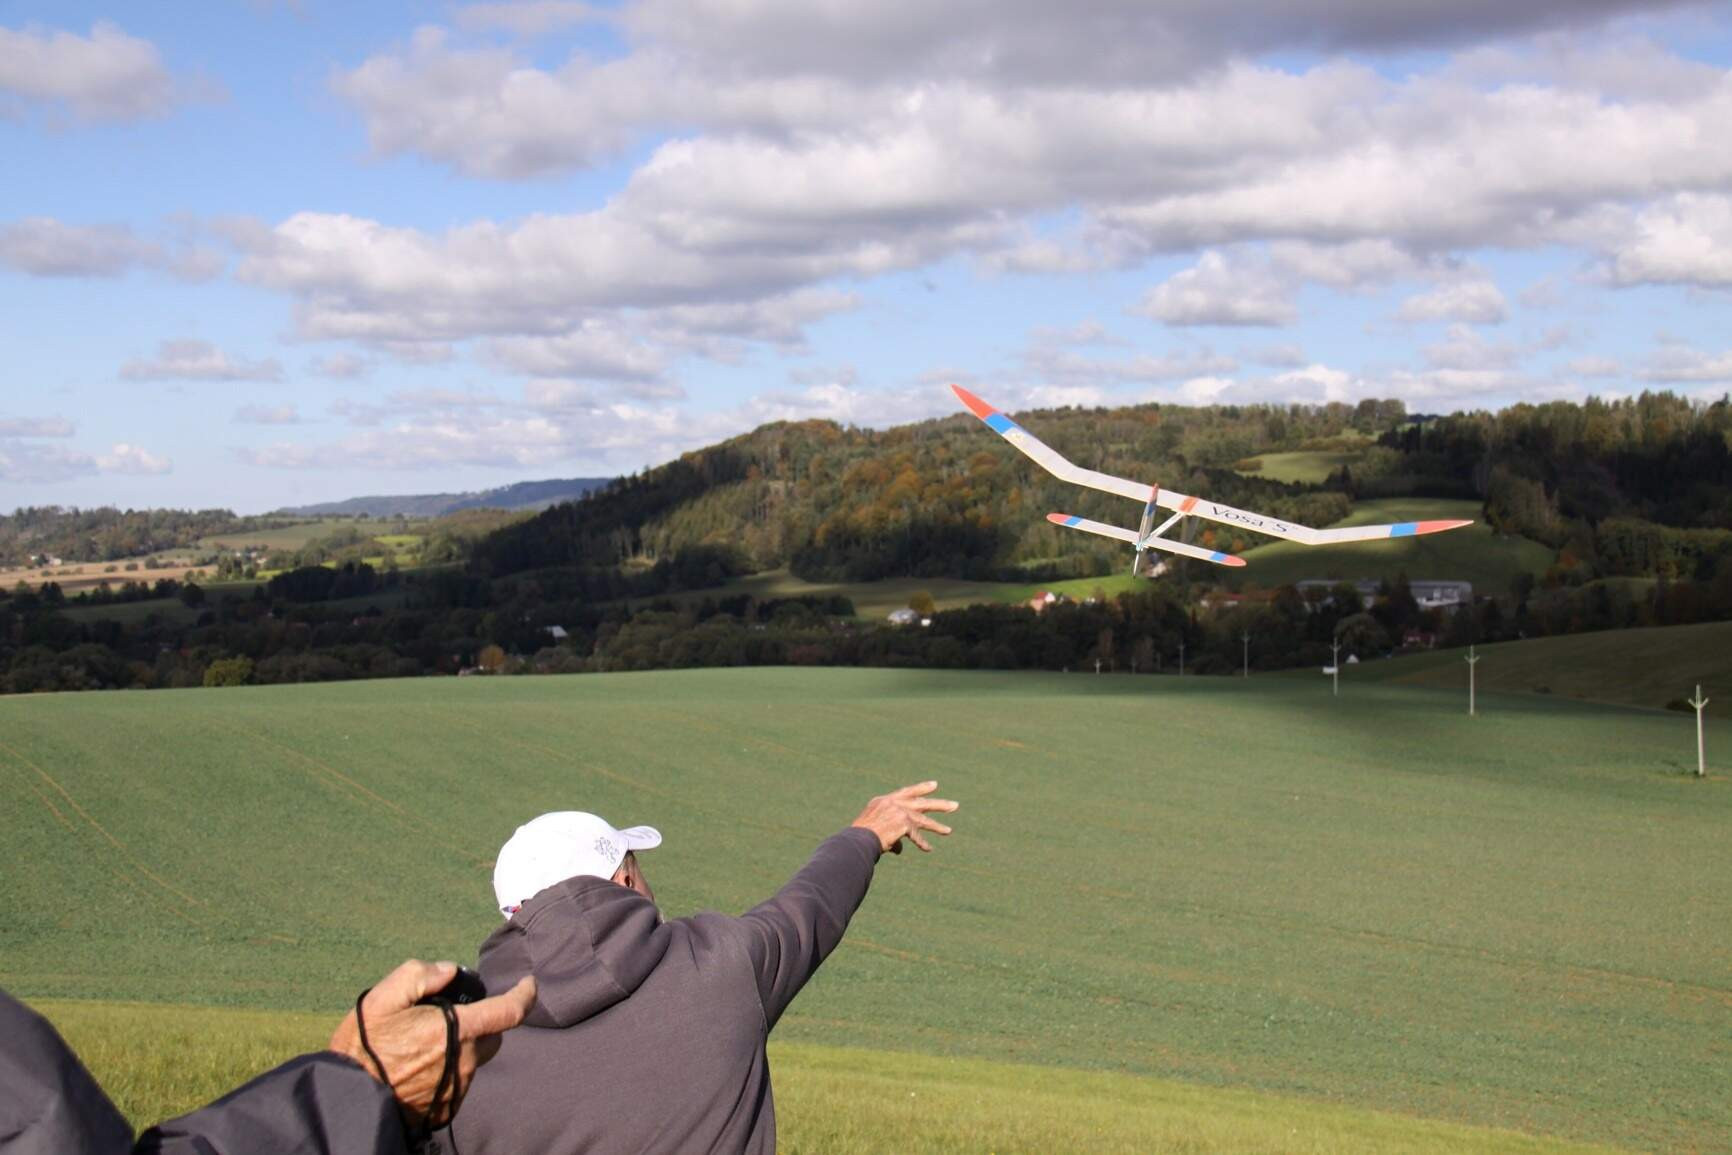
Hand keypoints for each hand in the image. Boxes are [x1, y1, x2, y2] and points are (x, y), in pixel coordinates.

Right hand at [328, 959, 536, 1129]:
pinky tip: (420, 1068)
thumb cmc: (363, 1047)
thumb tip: (449, 970)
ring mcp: (458, 1089)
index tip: (529, 983)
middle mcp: (465, 1062)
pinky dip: (449, 1070)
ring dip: (462, 1047)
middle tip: (450, 1017)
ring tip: (424, 1045)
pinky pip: (459, 1082)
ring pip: (474, 1060)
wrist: (347, 1100)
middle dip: (484, 1022)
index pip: (509, 1012)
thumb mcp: (383, 998)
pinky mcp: (447, 1108)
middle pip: (493, 1036)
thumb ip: (420, 975)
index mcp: (457, 1031)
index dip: (525, 994)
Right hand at [851, 781, 957, 853]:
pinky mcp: (904, 824)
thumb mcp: (874, 829)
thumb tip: (900, 848)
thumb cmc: (861, 837)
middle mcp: (893, 803)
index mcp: (884, 801)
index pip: (906, 792)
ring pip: (923, 820)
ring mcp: (899, 813)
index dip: (921, 789)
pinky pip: (916, 836)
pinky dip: (922, 844)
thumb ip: (891, 835)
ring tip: (948, 831)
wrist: (858, 840)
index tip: (935, 785)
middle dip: (938, 805)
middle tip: (954, 805)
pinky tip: (928, 848)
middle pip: (920, 803)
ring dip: (937, 827)